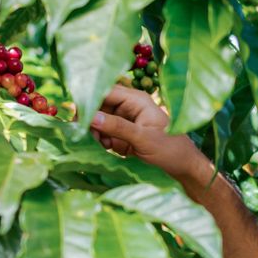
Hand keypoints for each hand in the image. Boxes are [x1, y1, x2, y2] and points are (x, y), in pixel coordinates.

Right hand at [90, 84, 211, 183]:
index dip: (87, 100)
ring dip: (96, 133)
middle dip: (91, 120)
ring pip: (98, 121)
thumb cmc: (171, 149)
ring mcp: (125, 120)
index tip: (73, 114)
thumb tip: (90, 117)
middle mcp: (128, 106)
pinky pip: (104, 133)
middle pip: (98, 106)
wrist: (183, 166)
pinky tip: (108, 149)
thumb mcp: (144, 139)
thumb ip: (117, 127)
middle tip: (88, 135)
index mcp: (136, 99)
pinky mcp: (123, 134)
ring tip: (103, 145)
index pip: (105, 91)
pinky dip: (102, 141)